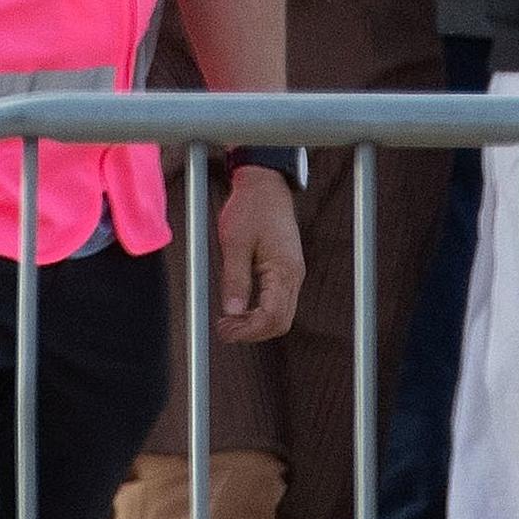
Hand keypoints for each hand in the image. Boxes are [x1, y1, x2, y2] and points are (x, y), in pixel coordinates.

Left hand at [212, 164, 304, 343]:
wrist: (265, 186)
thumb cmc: (250, 209)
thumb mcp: (235, 242)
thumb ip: (234, 278)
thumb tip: (231, 311)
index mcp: (283, 270)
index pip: (272, 317)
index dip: (248, 330)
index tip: (224, 331)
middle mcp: (294, 276)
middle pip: (281, 322)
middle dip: (252, 332)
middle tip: (224, 330)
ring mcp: (293, 274)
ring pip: (281, 315)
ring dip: (256, 324)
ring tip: (229, 321)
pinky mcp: (286, 271)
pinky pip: (278, 302)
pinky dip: (260, 312)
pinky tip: (240, 308)